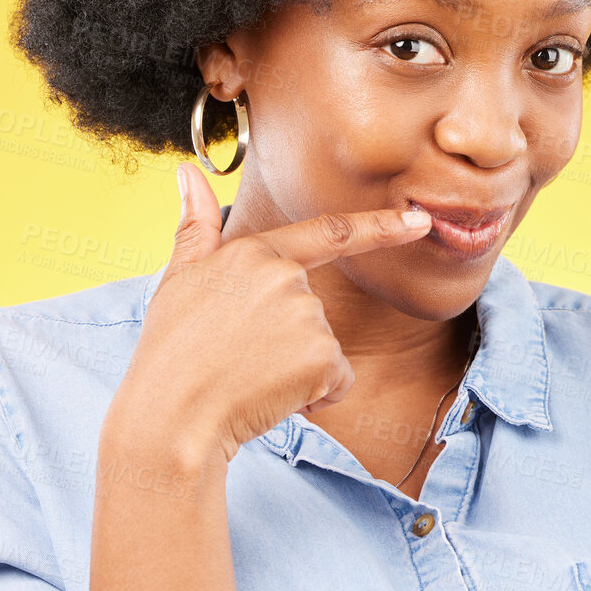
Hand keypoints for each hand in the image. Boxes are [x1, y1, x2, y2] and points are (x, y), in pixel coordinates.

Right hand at [104, 162, 433, 466]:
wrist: (170, 418)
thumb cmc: (170, 352)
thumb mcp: (178, 278)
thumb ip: (196, 225)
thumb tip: (187, 172)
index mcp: (255, 253)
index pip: (331, 232)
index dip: (382, 226)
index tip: (420, 220)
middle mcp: (287, 277)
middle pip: (313, 310)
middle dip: (286, 340)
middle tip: (238, 357)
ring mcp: (308, 316)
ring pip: (323, 348)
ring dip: (296, 370)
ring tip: (247, 376)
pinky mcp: (323, 357)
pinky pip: (335, 381)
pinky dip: (311, 396)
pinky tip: (270, 398)